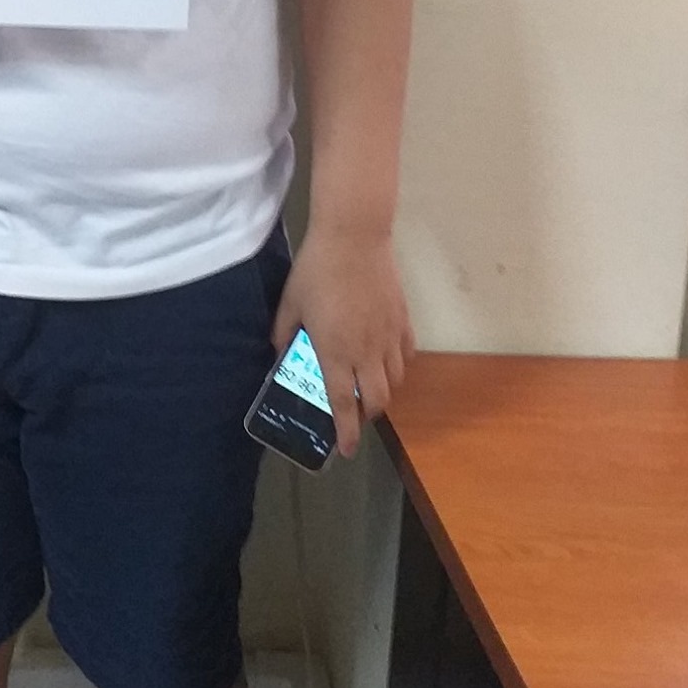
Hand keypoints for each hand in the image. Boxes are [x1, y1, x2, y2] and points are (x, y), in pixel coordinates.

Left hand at [270, 227, 414, 457]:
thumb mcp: (290, 303)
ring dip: (382, 391)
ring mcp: (389, 337)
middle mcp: (366, 352)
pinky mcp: (403, 320)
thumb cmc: (316, 270)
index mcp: (335, 352)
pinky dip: (397, 366)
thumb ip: (284, 334)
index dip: (346, 432)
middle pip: (377, 401)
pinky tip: (385, 359)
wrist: (354, 238)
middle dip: (366, 415)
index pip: (342, 405)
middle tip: (354, 413)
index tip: (346, 450)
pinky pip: (406, 355)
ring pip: (395, 381)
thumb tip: (281, 354)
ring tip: (368, 385)